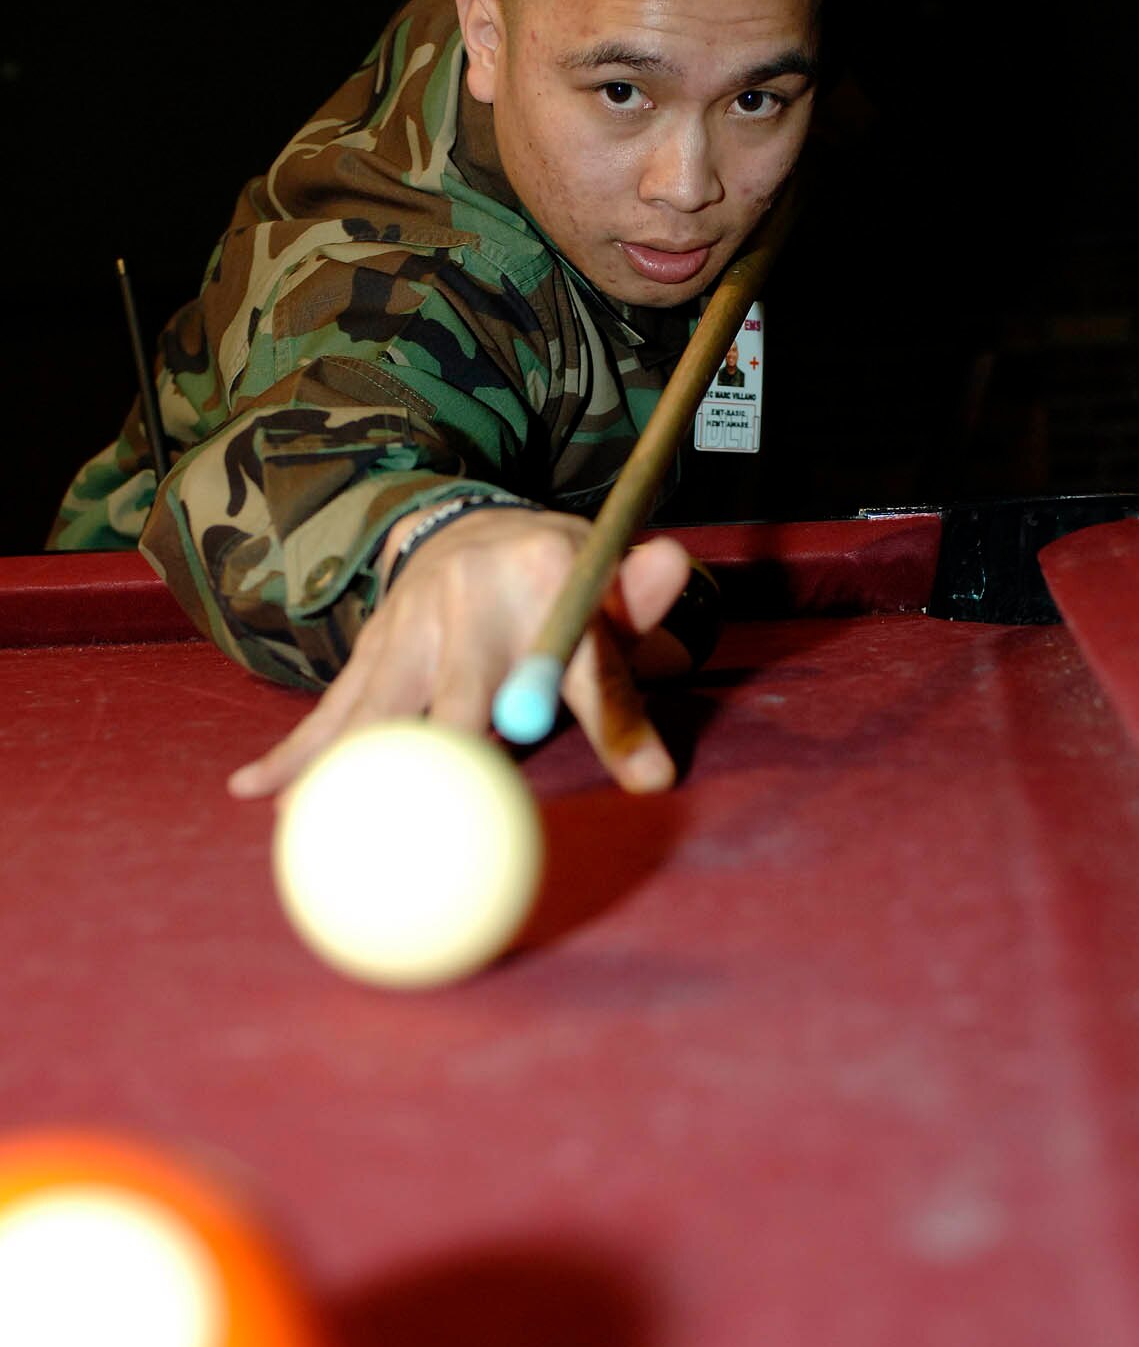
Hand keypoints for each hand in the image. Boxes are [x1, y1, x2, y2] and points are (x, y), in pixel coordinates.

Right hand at [227, 507, 693, 798]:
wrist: (470, 523)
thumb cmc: (558, 576)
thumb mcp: (608, 581)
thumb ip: (645, 599)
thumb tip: (679, 568)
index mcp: (545, 574)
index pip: (585, 659)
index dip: (612, 717)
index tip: (645, 779)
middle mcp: (466, 602)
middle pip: (463, 696)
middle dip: (455, 754)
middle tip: (447, 815)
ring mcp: (408, 628)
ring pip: (381, 710)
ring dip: (347, 769)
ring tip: (314, 823)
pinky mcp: (370, 653)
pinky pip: (333, 710)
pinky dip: (296, 753)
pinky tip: (253, 790)